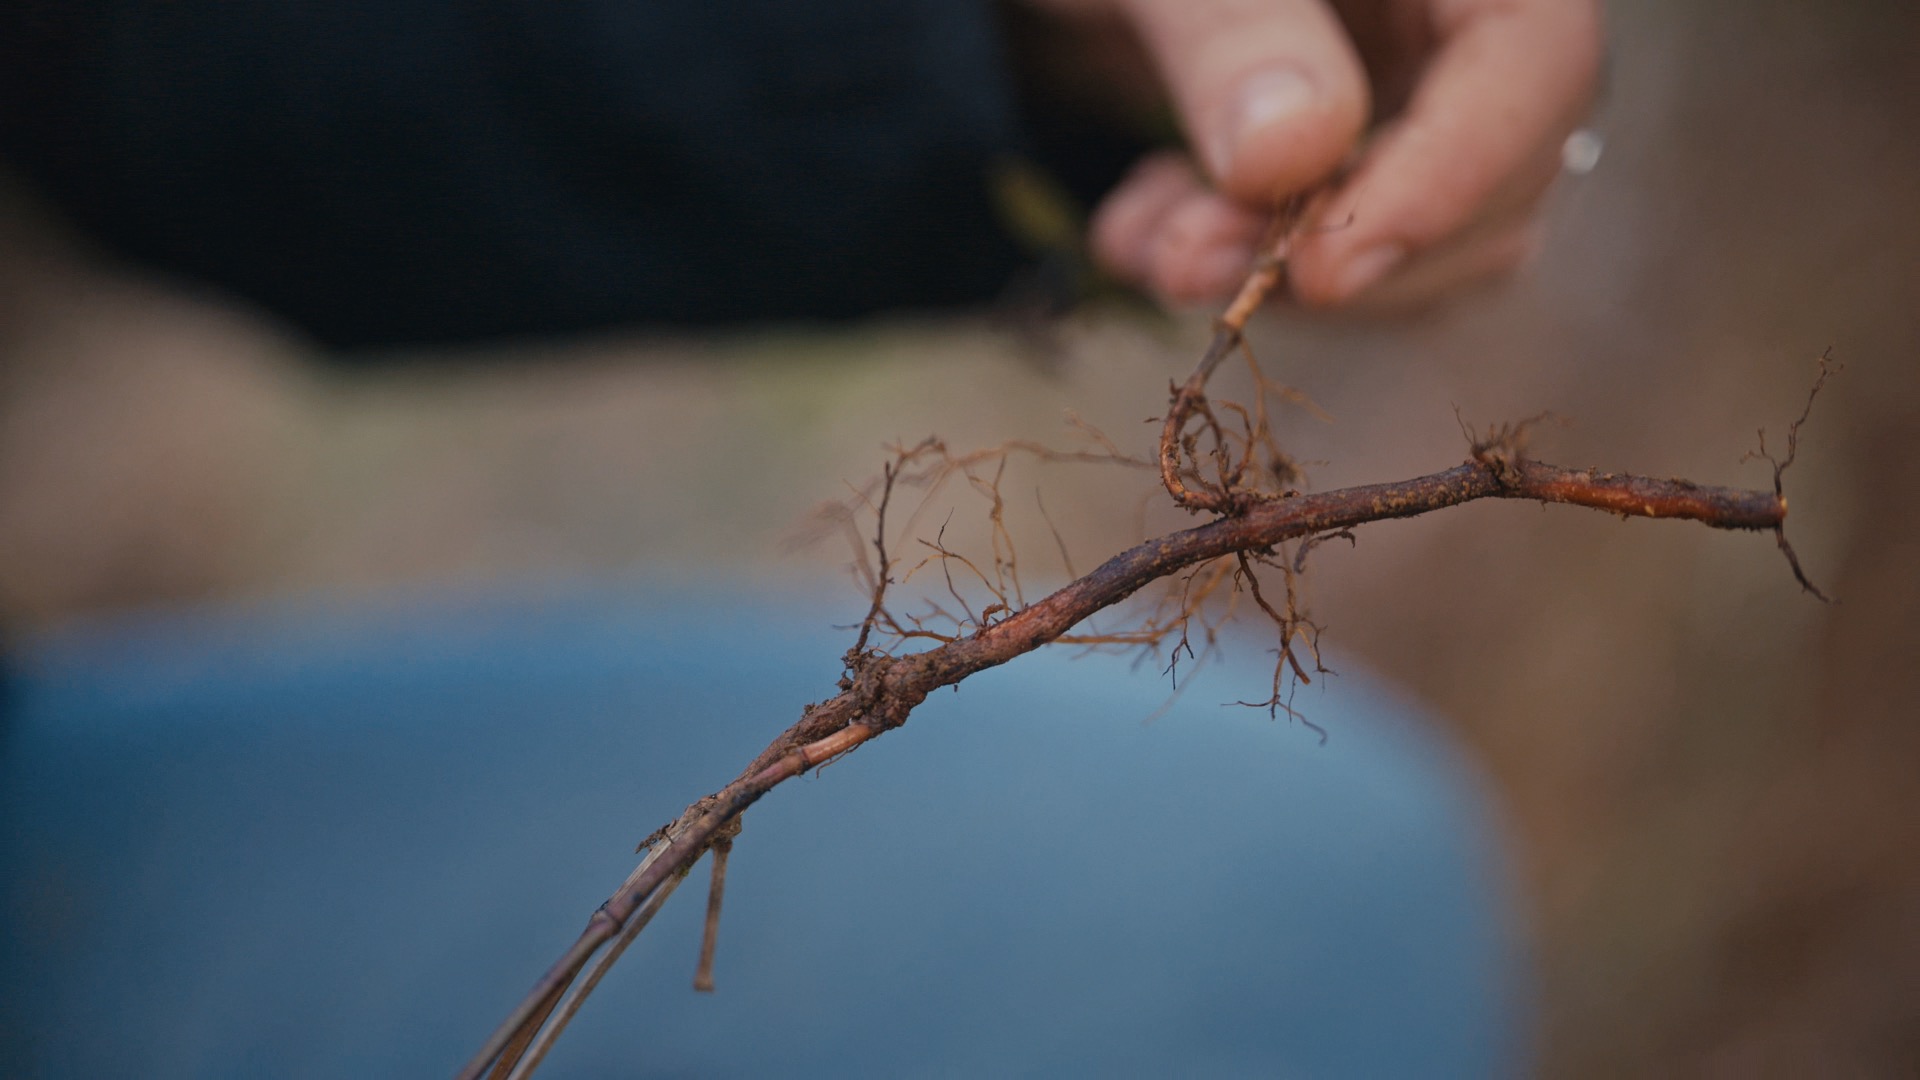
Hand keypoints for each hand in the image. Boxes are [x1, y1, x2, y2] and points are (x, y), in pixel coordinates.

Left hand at [1073, 0, 1602, 310]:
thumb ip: (1232, 34)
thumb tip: (1295, 155)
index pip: (1535, 60)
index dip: (1447, 179)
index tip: (1325, 272)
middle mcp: (1469, 16)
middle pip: (1498, 174)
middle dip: (1334, 245)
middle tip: (1189, 259)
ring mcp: (1427, 83)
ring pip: (1426, 237)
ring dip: (1282, 272)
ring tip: (1156, 249)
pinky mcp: (1365, 149)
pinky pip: (1351, 246)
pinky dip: (1245, 264)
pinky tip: (1139, 237)